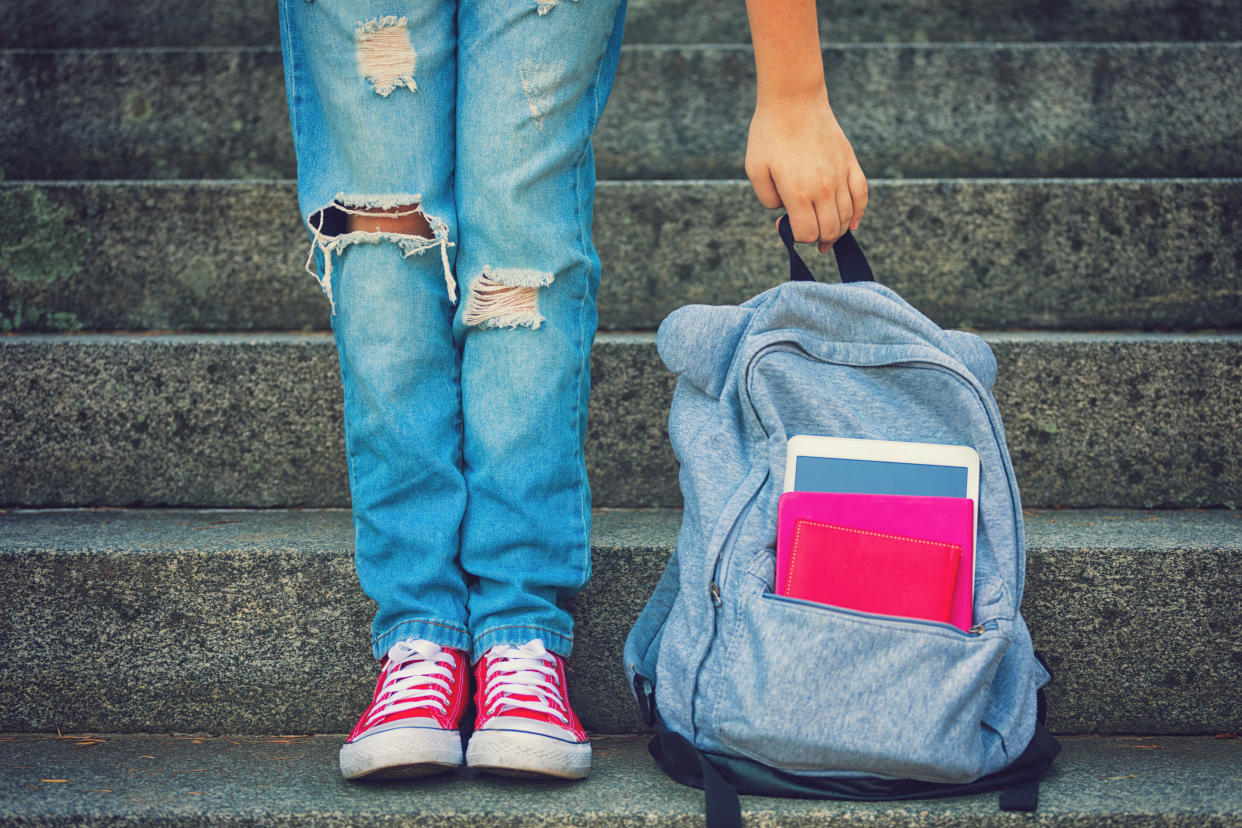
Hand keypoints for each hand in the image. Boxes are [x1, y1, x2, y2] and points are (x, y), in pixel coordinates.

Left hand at [745, 94, 867, 251]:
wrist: (794, 101)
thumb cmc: (769, 134)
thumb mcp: (755, 170)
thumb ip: (768, 199)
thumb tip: (784, 212)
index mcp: (798, 193)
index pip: (807, 233)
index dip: (796, 238)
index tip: (787, 227)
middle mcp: (824, 188)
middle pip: (830, 230)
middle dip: (819, 240)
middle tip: (810, 240)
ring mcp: (840, 175)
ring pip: (847, 217)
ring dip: (837, 231)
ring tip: (827, 236)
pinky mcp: (850, 163)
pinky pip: (862, 195)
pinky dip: (858, 213)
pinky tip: (852, 224)